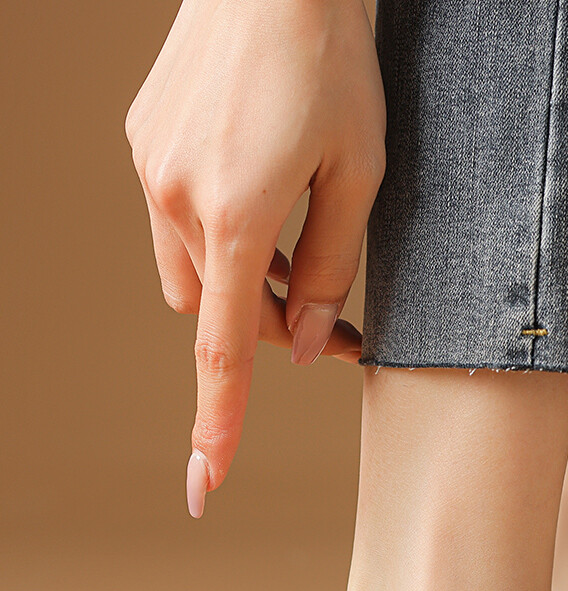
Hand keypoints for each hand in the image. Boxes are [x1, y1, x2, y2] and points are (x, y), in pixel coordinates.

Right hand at [124, 0, 386, 516]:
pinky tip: (264, 196)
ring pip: (193, 274)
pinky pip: (177, 223)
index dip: (218, 421)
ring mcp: (150, 166)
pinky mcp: (144, 141)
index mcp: (234, 213)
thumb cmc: (334, 67)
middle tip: (343, 327)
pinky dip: (220, 238)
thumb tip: (305, 347)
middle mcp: (174, 197)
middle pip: (220, 313)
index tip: (205, 482)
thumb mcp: (360, 179)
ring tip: (305, 246)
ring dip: (244, 286)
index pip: (223, 348)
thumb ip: (329, 271)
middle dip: (272, 330)